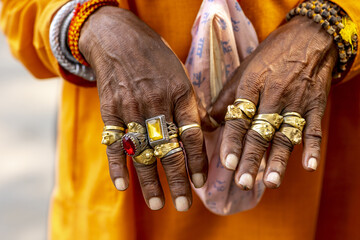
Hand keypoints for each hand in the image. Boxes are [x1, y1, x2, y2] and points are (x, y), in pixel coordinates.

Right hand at [79, 6, 207, 210]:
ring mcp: (131, 108)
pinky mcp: (110, 110)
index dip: (198, 161)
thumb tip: (210, 130)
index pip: (192, 136)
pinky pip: (112, 142)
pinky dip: (116, 165)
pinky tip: (123, 186)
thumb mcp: (181, 75)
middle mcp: (157, 104)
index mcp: (179, 94)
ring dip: (149, 181)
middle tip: (184, 205)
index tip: (201, 183)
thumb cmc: (156, 58)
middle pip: (169, 150)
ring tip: (157, 204)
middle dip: (177, 180)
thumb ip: (193, 104)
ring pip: (142, 152)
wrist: (118, 38)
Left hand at [209, 16, 336, 188]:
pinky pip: (315, 129)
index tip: (227, 163)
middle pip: (260, 132)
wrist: (308, 39)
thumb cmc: (269, 58)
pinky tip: (308, 166)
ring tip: (271, 182)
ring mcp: (296, 101)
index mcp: (251, 85)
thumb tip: (206, 124)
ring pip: (286, 135)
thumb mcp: (242, 72)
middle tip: (243, 182)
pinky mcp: (315, 105)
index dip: (233, 141)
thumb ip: (225, 99)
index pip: (239, 118)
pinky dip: (313, 148)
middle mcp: (273, 95)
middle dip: (251, 158)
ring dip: (279, 160)